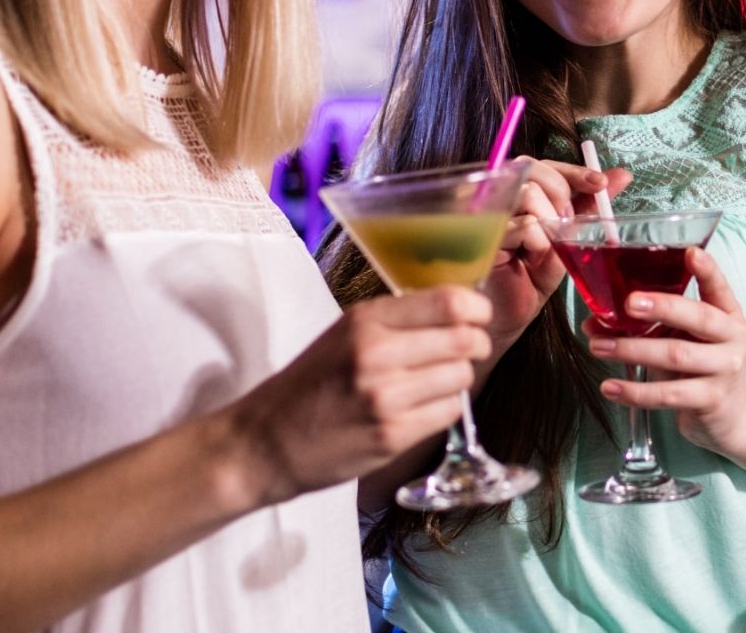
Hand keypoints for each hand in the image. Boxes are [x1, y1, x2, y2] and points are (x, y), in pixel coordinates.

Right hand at [227, 287, 491, 505]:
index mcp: (365, 320)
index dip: (477, 308)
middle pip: (464, 339)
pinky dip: (444, 409)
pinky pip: (448, 414)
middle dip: (477, 343)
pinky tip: (421, 408)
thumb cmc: (311, 383)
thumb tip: (461, 309)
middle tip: (470, 349)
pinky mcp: (392, 436)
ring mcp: (386, 397)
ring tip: (435, 382)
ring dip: (458, 379)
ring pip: (462, 378)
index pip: (448, 302)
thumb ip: (397, 320)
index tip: (479, 315)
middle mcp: (377, 354)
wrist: (266, 442)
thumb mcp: (344, 333)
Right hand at [486, 156, 630, 354]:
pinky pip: (525, 224)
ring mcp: (485, 213)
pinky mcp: (482, 235)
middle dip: (560, 195)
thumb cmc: (533, 276)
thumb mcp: (567, 236)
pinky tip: (529, 259)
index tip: (600, 184)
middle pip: (532, 169)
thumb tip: (622, 175)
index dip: (574, 171)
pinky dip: (539, 242)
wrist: (509, 315)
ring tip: (542, 249)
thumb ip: (589, 203)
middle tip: (565, 224)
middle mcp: (496, 196)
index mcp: (517, 192)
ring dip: (549, 223)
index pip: (544, 164)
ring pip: (529, 194)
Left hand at [587, 246, 745, 453]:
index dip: (707, 270)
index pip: (719, 287)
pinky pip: (668, 394)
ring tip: (599, 346)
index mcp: (728, 315)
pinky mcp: (712, 400)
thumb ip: (649, 327)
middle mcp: (733, 338)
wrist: (730, 416)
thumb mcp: (682, 339)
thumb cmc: (700, 368)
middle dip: (662, 307)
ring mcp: (726, 370)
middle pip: (698, 318)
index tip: (690, 253)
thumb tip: (593, 322)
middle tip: (628, 303)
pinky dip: (635, 392)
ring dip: (632, 350)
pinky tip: (610, 387)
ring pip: (676, 355)